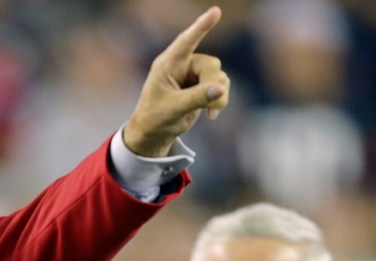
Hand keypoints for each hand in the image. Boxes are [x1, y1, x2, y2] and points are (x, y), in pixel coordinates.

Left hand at [123, 6, 229, 157]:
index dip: (201, 27)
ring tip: (211, 112)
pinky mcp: (202, 85)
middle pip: (210, 65)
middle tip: (212, 107)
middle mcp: (182, 65)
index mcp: (168, 64)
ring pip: (219, 75)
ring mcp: (193, 74)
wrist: (154, 133)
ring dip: (220, 94)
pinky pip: (221, 85)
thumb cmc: (155, 118)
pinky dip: (220, 98)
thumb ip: (196, 98)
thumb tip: (221, 89)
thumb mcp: (173, 109)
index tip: (215, 12)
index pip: (186, 41)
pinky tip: (212, 114)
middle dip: (213, 85)